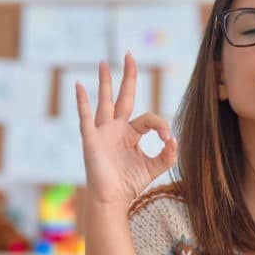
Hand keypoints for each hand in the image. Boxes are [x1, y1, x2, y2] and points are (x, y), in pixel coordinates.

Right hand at [75, 52, 176, 206]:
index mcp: (131, 134)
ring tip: (104, 63)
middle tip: (130, 55)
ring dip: (105, 82)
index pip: (149, 118)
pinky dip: (82, 101)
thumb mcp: (155, 168)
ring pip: (105, 102)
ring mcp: (103, 132)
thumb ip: (168, 155)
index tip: (167, 139)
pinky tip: (79, 85)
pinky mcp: (91, 139)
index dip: (161, 124)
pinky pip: (85, 117)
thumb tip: (174, 139)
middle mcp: (117, 129)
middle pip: (124, 97)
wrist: (112, 200)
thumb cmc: (129, 184)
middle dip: (128, 76)